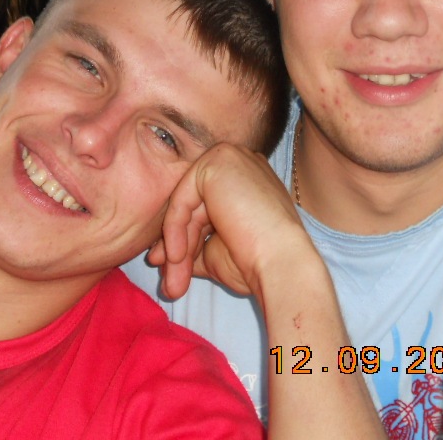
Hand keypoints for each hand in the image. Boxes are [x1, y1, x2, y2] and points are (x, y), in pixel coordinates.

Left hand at [147, 142, 311, 300]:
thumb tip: (161, 257)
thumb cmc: (257, 261)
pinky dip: (175, 230)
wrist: (281, 262)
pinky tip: (176, 257)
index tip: (174, 269)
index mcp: (246, 181)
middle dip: (179, 247)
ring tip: (173, 283)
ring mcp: (229, 158)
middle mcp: (239, 163)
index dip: (187, 240)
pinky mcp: (217, 161)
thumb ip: (192, 244)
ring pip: (186, 205)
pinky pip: (183, 199)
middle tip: (170, 283)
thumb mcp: (217, 251)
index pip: (206, 209)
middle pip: (195, 208)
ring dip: (176, 247)